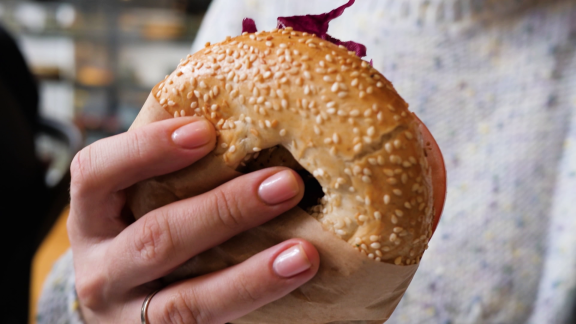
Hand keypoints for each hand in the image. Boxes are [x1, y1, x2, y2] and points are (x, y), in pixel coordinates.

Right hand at [68, 117, 319, 322]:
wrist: (123, 303)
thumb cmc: (144, 228)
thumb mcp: (140, 198)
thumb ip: (172, 168)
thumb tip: (242, 109)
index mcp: (92, 215)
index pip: (96, 173)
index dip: (146, 149)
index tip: (205, 131)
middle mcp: (101, 268)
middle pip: (156, 238)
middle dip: (224, 210)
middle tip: (285, 184)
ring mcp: (130, 314)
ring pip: (188, 301)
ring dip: (250, 275)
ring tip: (304, 254)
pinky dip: (254, 302)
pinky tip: (291, 281)